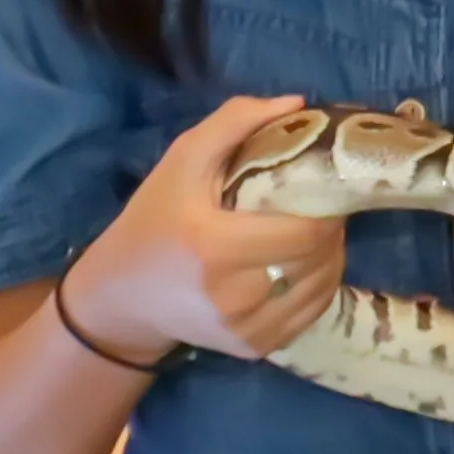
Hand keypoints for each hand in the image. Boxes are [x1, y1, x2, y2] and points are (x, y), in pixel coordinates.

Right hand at [61, 95, 345, 368]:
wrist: (121, 297)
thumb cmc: (154, 217)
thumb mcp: (183, 158)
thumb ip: (236, 121)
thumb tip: (299, 104)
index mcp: (215, 246)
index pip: (304, 234)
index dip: (329, 209)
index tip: (326, 187)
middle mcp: (233, 297)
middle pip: (319, 263)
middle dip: (332, 231)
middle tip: (323, 207)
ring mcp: (244, 331)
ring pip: (320, 291)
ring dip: (330, 259)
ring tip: (315, 234)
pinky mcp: (251, 349)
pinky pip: (307, 316)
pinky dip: (317, 288)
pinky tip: (303, 266)